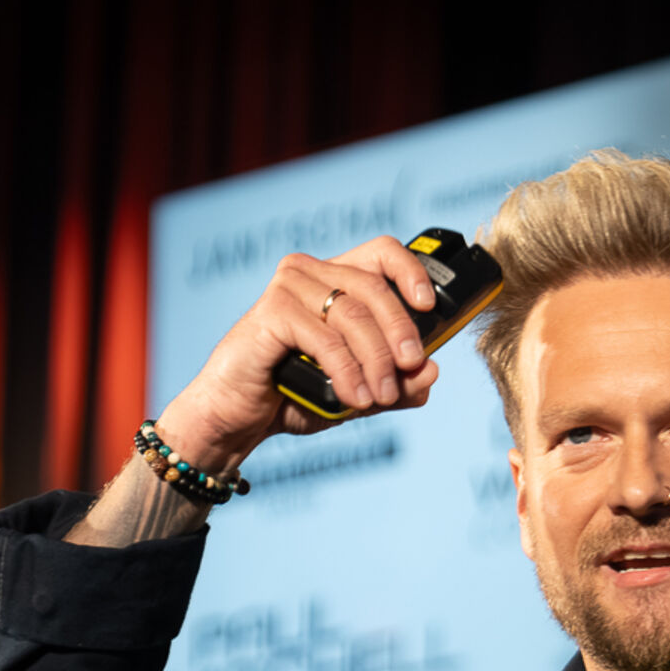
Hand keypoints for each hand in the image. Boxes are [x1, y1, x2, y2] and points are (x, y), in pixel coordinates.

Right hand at [160, 236, 442, 464]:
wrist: (237, 418)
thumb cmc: (292, 396)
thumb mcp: (358, 392)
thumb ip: (396, 385)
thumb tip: (432, 373)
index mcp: (336, 280)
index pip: (383, 253)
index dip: (412, 271)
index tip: (430, 307)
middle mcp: (312, 273)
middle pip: (375, 288)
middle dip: (400, 332)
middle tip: (412, 367)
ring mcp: (289, 287)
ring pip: (354, 315)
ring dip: (376, 360)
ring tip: (380, 397)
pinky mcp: (271, 310)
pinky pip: (325, 338)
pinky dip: (346, 371)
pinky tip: (355, 398)